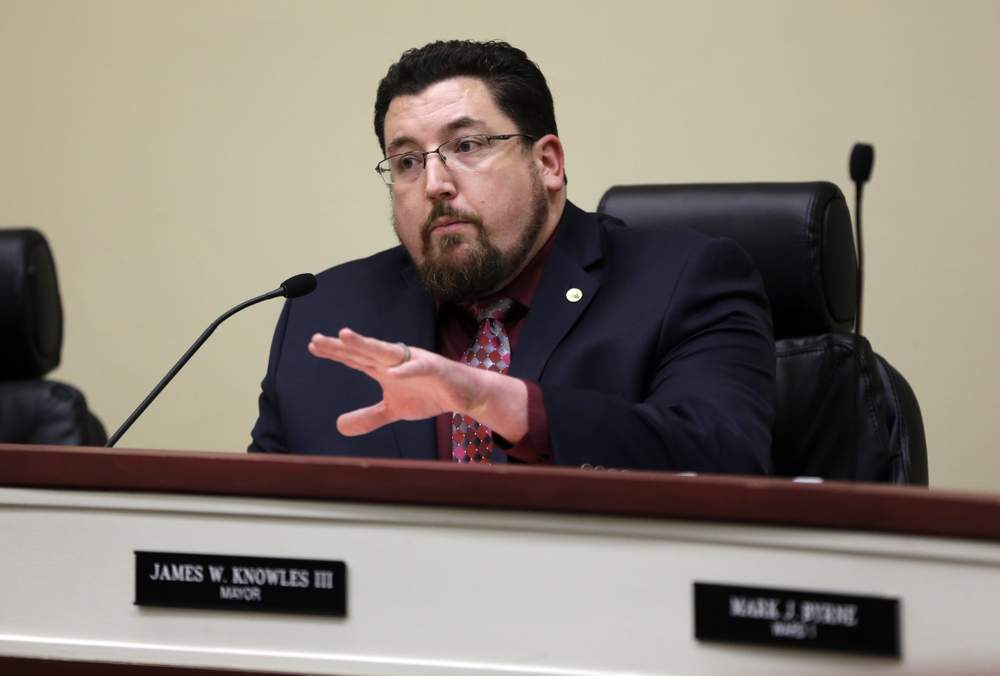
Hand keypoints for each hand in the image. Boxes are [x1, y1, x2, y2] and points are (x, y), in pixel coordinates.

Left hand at [308, 328, 527, 439]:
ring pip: (386, 352)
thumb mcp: (393, 410)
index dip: (336, 352)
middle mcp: (396, 360)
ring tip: (345, 336)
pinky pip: (419, 368)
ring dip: (366, 344)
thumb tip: (338, 426)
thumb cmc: (428, 395)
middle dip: (342, 346)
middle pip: (364, 351)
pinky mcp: (435, 369)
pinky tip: (391, 371)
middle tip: (317, 340)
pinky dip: (406, 369)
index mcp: (385, 368)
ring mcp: (415, 362)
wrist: (465, 394)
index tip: (313, 344)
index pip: (356, 358)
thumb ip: (368, 416)